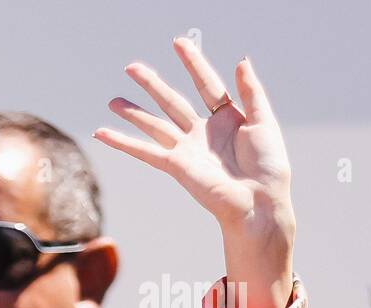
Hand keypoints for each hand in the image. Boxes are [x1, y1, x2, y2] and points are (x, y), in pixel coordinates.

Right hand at [93, 38, 294, 307]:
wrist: (258, 200)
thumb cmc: (268, 165)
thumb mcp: (264, 120)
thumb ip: (251, 91)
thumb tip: (240, 60)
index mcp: (227, 118)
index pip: (206, 83)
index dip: (193, 62)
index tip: (178, 43)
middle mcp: (203, 131)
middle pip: (172, 100)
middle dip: (152, 83)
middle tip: (132, 67)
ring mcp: (186, 148)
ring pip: (154, 123)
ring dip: (133, 112)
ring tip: (113, 100)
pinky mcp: (175, 165)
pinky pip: (144, 151)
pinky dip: (122, 142)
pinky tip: (103, 133)